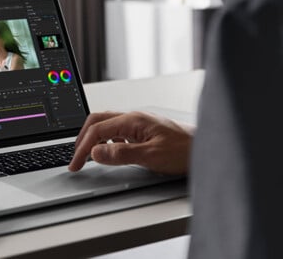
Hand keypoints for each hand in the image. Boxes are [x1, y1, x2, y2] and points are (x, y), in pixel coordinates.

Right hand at [68, 111, 193, 174]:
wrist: (207, 148)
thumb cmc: (185, 150)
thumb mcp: (151, 156)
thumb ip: (121, 153)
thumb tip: (96, 152)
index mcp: (133, 120)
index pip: (96, 130)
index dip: (82, 148)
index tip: (76, 164)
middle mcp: (134, 118)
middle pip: (97, 121)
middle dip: (83, 139)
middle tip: (76, 158)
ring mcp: (139, 123)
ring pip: (107, 124)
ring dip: (94, 138)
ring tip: (88, 155)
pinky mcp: (144, 130)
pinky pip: (118, 130)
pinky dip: (106, 140)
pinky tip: (110, 151)